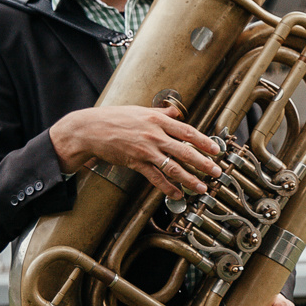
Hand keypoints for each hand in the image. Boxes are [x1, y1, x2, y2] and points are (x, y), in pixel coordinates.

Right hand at [51, 104, 223, 198]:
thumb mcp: (140, 110)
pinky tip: (177, 194)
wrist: (89, 129)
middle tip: (216, 172)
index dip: (204, 142)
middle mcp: (154, 134)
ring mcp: (145, 149)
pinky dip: (167, 187)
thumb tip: (176, 112)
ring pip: (173, 166)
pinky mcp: (135, 162)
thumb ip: (161, 113)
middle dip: (203, 163)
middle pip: (185, 151)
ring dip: (189, 179)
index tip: (216, 150)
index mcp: (157, 120)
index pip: (187, 132)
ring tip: (202, 187)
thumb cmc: (114, 118)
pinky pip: (155, 177)